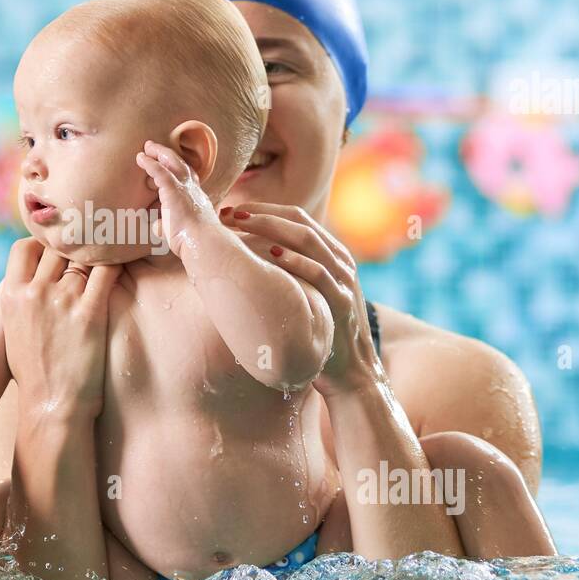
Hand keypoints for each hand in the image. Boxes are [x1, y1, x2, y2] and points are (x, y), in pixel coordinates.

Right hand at [0, 238, 122, 423]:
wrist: (52, 406)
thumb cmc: (35, 373)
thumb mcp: (14, 330)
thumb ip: (23, 300)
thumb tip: (34, 282)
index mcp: (11, 295)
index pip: (24, 247)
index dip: (43, 244)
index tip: (58, 250)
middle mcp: (34, 292)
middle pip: (57, 248)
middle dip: (74, 248)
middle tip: (93, 249)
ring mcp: (62, 300)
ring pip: (83, 256)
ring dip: (98, 253)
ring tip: (113, 250)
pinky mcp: (90, 312)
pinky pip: (106, 273)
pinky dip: (117, 264)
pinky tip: (125, 264)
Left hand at [135, 140, 216, 256]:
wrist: (202, 243)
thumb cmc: (192, 242)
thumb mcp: (179, 232)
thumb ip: (166, 225)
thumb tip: (157, 226)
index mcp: (197, 199)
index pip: (189, 179)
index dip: (179, 170)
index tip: (169, 165)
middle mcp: (193, 190)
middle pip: (181, 165)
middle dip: (167, 154)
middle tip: (154, 148)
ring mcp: (185, 188)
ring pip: (171, 162)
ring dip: (158, 153)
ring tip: (146, 148)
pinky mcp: (173, 190)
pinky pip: (159, 171)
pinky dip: (150, 163)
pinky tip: (141, 158)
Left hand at [219, 202, 381, 394]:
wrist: (350, 370)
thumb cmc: (319, 329)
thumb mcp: (306, 293)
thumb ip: (288, 273)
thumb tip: (242, 260)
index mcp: (331, 253)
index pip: (296, 217)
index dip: (263, 209)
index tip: (231, 210)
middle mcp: (339, 260)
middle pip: (299, 222)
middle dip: (261, 214)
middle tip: (228, 213)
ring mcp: (343, 279)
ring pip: (308, 240)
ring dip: (271, 228)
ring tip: (240, 225)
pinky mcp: (342, 301)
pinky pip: (319, 273)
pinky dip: (295, 261)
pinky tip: (271, 255)